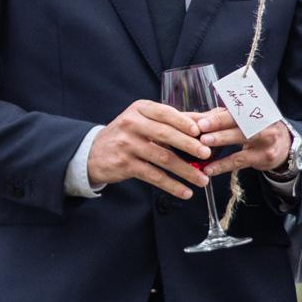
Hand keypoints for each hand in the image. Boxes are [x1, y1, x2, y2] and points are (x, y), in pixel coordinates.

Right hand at [84, 100, 209, 200]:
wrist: (93, 153)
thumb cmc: (127, 135)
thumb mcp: (145, 121)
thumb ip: (174, 120)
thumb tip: (207, 119)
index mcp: (140, 109)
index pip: (165, 113)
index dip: (184, 122)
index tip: (201, 131)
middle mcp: (131, 124)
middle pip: (165, 134)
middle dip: (189, 145)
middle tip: (207, 154)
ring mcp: (127, 144)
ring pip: (162, 158)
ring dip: (185, 170)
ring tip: (202, 179)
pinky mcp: (125, 165)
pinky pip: (153, 176)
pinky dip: (171, 185)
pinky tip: (185, 192)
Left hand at [199, 110, 293, 177]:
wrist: (284, 147)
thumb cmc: (258, 129)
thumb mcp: (246, 120)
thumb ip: (224, 118)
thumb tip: (198, 119)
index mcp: (257, 109)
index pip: (236, 110)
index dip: (219, 116)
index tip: (202, 121)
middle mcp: (264, 122)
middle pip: (240, 122)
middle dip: (219, 124)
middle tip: (200, 129)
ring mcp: (266, 140)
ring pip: (241, 140)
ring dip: (221, 141)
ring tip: (203, 146)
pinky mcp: (264, 157)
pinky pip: (240, 161)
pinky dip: (222, 166)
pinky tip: (209, 169)